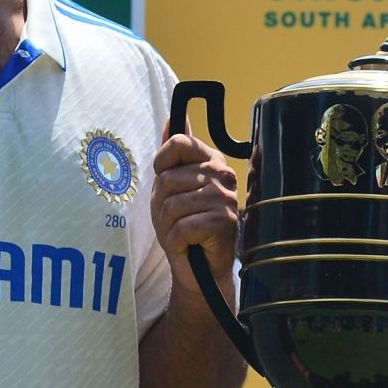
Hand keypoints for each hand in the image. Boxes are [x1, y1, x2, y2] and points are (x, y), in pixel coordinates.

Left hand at [152, 132, 239, 295]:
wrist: (199, 270)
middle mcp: (222, 175)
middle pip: (169, 178)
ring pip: (173, 205)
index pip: (179, 143)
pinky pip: (182, 227)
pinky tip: (189, 245)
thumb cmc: (184, 226)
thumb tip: (173, 117)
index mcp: (211, 161)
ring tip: (183, 233)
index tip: (165, 183)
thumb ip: (172, 154)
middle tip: (176, 220)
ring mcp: (225, 199)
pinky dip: (176, 241)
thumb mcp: (170, 187)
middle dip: (162, 205)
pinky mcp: (224, 223)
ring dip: (168, 226)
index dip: (161, 164)